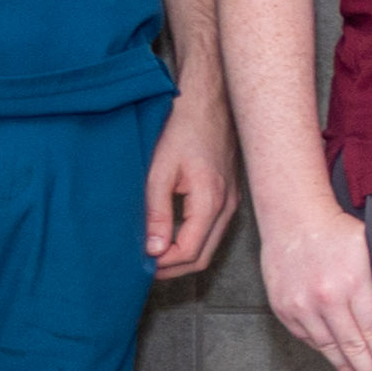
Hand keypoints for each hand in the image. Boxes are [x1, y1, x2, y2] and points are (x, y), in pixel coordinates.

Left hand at [142, 89, 235, 276]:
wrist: (210, 102)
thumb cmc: (184, 128)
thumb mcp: (160, 170)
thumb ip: (156, 212)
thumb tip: (153, 249)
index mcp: (210, 201)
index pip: (189, 251)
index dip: (163, 264)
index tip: (140, 263)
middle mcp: (227, 206)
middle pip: (202, 257)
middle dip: (173, 267)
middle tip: (144, 268)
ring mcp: (232, 202)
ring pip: (209, 245)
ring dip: (182, 255)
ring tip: (154, 254)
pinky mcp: (229, 196)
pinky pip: (212, 230)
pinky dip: (192, 240)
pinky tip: (170, 236)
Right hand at [263, 194, 371, 370]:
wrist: (292, 216)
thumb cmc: (336, 230)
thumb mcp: (368, 248)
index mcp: (352, 283)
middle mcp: (325, 298)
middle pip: (353, 347)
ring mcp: (301, 306)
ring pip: (328, 348)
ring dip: (346, 369)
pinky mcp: (284, 309)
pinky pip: (308, 338)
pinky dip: (324, 351)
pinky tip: (336, 361)